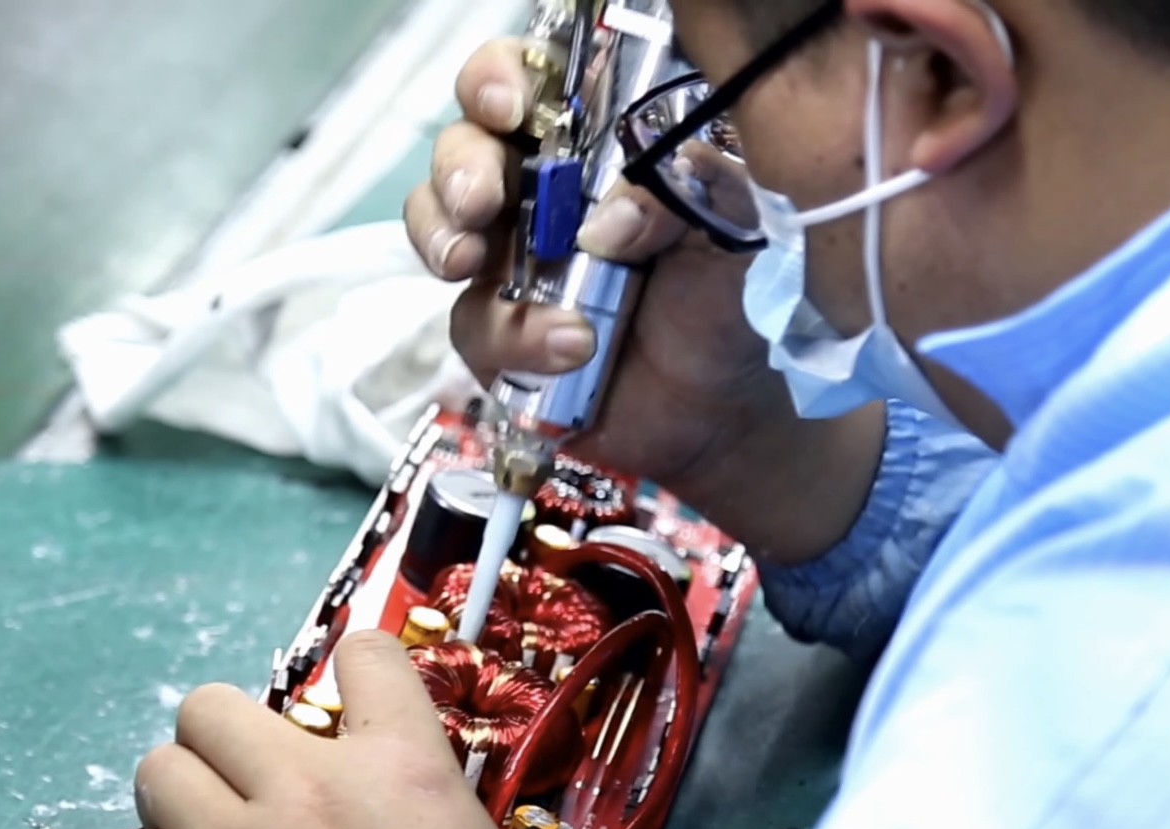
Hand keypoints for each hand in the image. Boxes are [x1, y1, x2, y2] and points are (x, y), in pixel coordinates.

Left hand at [119, 631, 650, 828]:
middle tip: (256, 772)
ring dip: (180, 792)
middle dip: (225, 729)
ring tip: (209, 825)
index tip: (360, 696)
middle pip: (210, 704)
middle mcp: (305, 790)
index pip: (364, 656)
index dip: (361, 666)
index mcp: (402, 767)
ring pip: (156, 772)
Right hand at [406, 39, 888, 565]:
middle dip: (459, 163)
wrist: (718, 408)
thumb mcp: (732, 222)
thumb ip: (684, 191)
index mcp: (593, 143)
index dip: (501, 79)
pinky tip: (569, 346)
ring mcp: (508, 261)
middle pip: (464, 142)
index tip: (508, 106)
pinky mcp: (496, 332)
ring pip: (437, 222)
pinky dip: (513, 334)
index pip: (531, 81)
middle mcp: (538, 191)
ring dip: (443, 235)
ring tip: (469, 260)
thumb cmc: (727, 297)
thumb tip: (607, 221)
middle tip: (479, 198)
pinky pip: (472, 323)